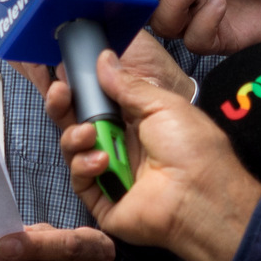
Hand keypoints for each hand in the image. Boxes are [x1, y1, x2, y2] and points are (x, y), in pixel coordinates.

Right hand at [62, 51, 260, 260]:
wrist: (201, 197)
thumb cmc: (193, 151)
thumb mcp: (162, 105)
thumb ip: (128, 85)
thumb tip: (105, 61)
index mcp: (137, 122)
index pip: (98, 103)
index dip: (81, 90)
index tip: (67, 77)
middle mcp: (122, 146)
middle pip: (79, 124)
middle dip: (64, 107)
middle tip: (59, 93)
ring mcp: (111, 173)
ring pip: (74, 150)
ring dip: (75, 137)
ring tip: (89, 134)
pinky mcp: (103, 199)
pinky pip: (79, 179)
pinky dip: (84, 166)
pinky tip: (101, 161)